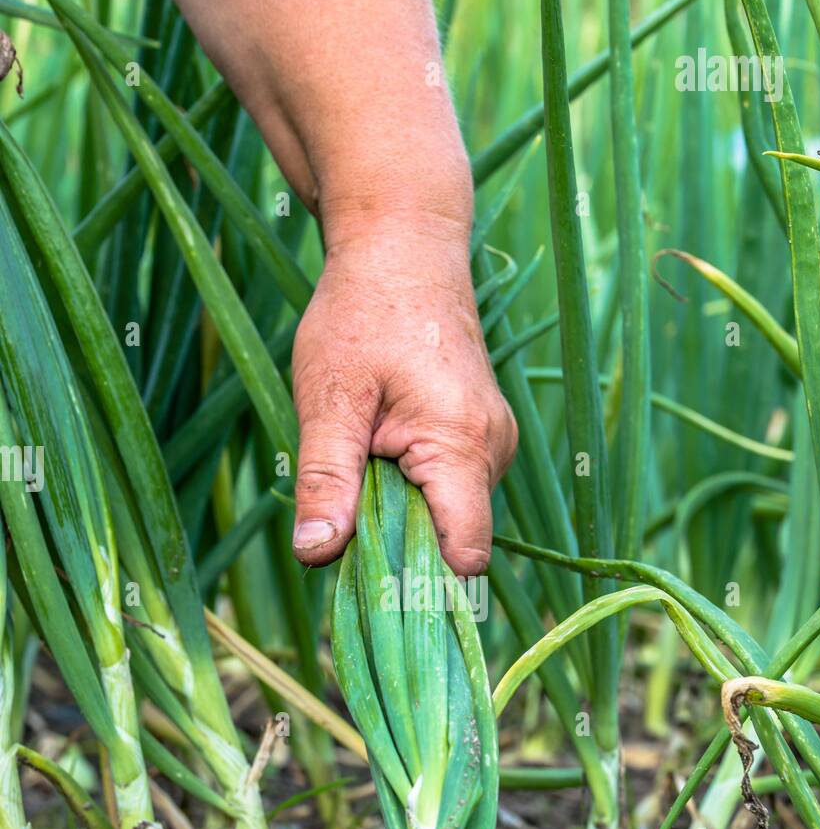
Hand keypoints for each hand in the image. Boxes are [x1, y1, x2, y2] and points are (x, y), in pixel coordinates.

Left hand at [290, 222, 517, 577]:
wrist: (403, 247)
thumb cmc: (361, 314)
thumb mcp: (330, 400)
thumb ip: (327, 481)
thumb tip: (316, 555)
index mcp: (463, 447)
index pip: (464, 555)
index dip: (418, 581)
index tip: (369, 581)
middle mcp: (493, 453)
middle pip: (449, 542)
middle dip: (395, 543)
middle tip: (344, 502)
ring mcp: (493, 446)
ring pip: (446, 518)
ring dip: (398, 513)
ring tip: (363, 457)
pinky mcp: (482, 440)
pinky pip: (448, 492)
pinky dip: (410, 490)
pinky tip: (381, 450)